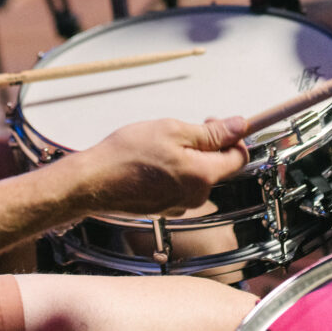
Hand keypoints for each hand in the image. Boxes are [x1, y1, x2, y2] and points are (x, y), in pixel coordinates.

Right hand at [76, 117, 249, 216]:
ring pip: (195, 174)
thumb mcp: (173, 131)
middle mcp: (195, 196)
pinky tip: (151, 161)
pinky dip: (172, 171)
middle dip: (206, 144)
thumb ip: (210, 132)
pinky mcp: (163, 208)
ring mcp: (178, 205)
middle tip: (185, 127)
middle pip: (216, 166)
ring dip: (187, 157)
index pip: (238, 157)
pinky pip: (179, 185)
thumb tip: (239, 126)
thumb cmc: (126, 156)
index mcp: (203, 176)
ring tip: (161, 144)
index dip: (233, 136)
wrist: (92, 182)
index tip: (221, 123)